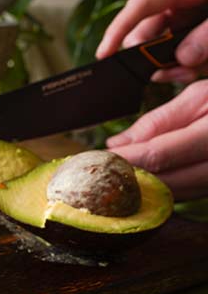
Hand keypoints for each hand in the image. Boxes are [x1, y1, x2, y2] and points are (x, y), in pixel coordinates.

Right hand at [96, 0, 207, 83]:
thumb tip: (183, 58)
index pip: (141, 5)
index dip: (119, 29)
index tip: (105, 55)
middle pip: (145, 27)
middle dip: (148, 55)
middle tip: (164, 75)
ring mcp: (188, 14)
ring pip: (158, 44)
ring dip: (166, 64)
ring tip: (185, 74)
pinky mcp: (195, 31)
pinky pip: (175, 50)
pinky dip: (179, 65)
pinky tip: (190, 72)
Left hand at [106, 79, 207, 199]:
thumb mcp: (200, 97)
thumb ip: (157, 122)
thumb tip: (117, 144)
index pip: (158, 156)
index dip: (123, 161)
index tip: (97, 159)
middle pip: (164, 183)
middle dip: (128, 178)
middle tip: (99, 171)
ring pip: (175, 195)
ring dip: (144, 188)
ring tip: (116, 175)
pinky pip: (189, 195)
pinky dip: (165, 190)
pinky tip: (144, 181)